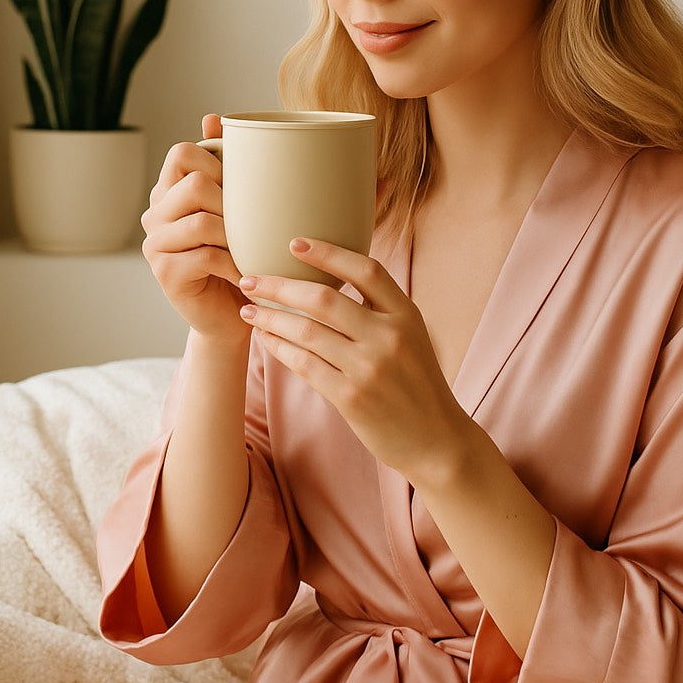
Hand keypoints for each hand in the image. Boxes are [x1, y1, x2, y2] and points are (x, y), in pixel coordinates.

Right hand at [141, 115, 248, 346]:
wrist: (231, 316)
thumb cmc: (239, 256)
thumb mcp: (236, 207)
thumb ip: (224, 165)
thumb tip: (211, 117)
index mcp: (168, 191)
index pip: (182, 152)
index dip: (217, 163)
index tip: (240, 187)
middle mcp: (154, 214)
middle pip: (194, 184)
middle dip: (231, 202)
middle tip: (251, 224)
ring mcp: (155, 245)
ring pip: (202, 221)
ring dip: (236, 236)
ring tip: (251, 249)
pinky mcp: (165, 275)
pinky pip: (206, 256)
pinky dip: (235, 264)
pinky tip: (248, 273)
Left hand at [237, 238, 471, 481]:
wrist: (434, 440)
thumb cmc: (416, 383)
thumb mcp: (411, 336)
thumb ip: (380, 310)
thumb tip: (329, 278)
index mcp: (406, 314)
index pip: (366, 270)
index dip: (328, 252)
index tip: (294, 243)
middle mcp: (389, 336)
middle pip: (323, 298)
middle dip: (279, 286)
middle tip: (249, 279)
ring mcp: (369, 368)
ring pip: (306, 330)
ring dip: (270, 317)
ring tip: (248, 309)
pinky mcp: (351, 397)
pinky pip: (304, 364)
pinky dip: (279, 348)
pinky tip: (265, 338)